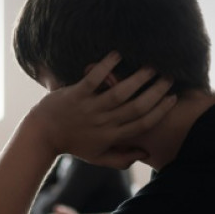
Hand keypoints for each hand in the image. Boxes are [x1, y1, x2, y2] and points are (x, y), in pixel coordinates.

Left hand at [27, 52, 175, 167]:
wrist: (41, 135)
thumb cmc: (72, 145)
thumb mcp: (97, 157)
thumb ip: (122, 159)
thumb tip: (145, 153)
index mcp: (111, 136)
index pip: (143, 123)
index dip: (160, 111)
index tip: (173, 97)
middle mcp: (103, 122)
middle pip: (137, 107)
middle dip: (156, 92)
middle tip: (169, 77)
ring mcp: (89, 108)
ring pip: (119, 93)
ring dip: (138, 78)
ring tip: (151, 66)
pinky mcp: (75, 95)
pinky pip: (93, 79)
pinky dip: (105, 66)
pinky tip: (117, 54)